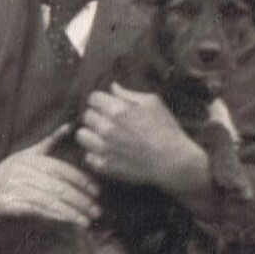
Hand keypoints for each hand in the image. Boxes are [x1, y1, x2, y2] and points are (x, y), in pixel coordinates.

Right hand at [0, 126, 100, 227]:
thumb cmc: (5, 173)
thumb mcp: (26, 155)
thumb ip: (49, 143)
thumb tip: (70, 126)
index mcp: (31, 158)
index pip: (61, 169)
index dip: (81, 180)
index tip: (97, 191)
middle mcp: (24, 171)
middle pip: (59, 186)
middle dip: (81, 199)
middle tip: (97, 210)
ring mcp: (15, 187)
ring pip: (50, 200)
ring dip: (72, 212)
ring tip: (87, 220)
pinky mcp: (9, 204)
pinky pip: (37, 211)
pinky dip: (55, 217)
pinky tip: (68, 222)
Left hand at [76, 82, 208, 192]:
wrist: (173, 162)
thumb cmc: (166, 130)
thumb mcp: (152, 103)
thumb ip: (128, 94)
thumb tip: (112, 87)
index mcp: (117, 110)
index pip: (92, 98)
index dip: (100, 100)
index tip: (105, 105)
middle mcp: (106, 128)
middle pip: (86, 116)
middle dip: (95, 116)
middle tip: (107, 121)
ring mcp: (103, 148)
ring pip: (81, 136)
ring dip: (91, 134)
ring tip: (102, 137)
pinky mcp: (104, 166)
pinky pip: (87, 156)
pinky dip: (94, 154)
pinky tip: (107, 152)